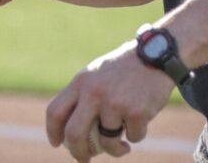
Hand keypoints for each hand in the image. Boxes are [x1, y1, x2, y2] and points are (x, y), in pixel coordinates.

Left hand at [47, 40, 172, 160]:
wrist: (155, 55)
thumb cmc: (123, 70)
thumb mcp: (96, 76)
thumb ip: (83, 101)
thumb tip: (73, 140)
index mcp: (81, 82)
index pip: (55, 111)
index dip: (52, 131)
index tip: (56, 143)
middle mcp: (94, 92)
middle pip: (74, 134)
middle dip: (78, 153)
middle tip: (84, 159)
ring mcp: (115, 102)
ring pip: (107, 142)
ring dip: (115, 149)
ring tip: (122, 144)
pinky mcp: (136, 111)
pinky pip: (133, 137)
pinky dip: (136, 134)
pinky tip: (141, 119)